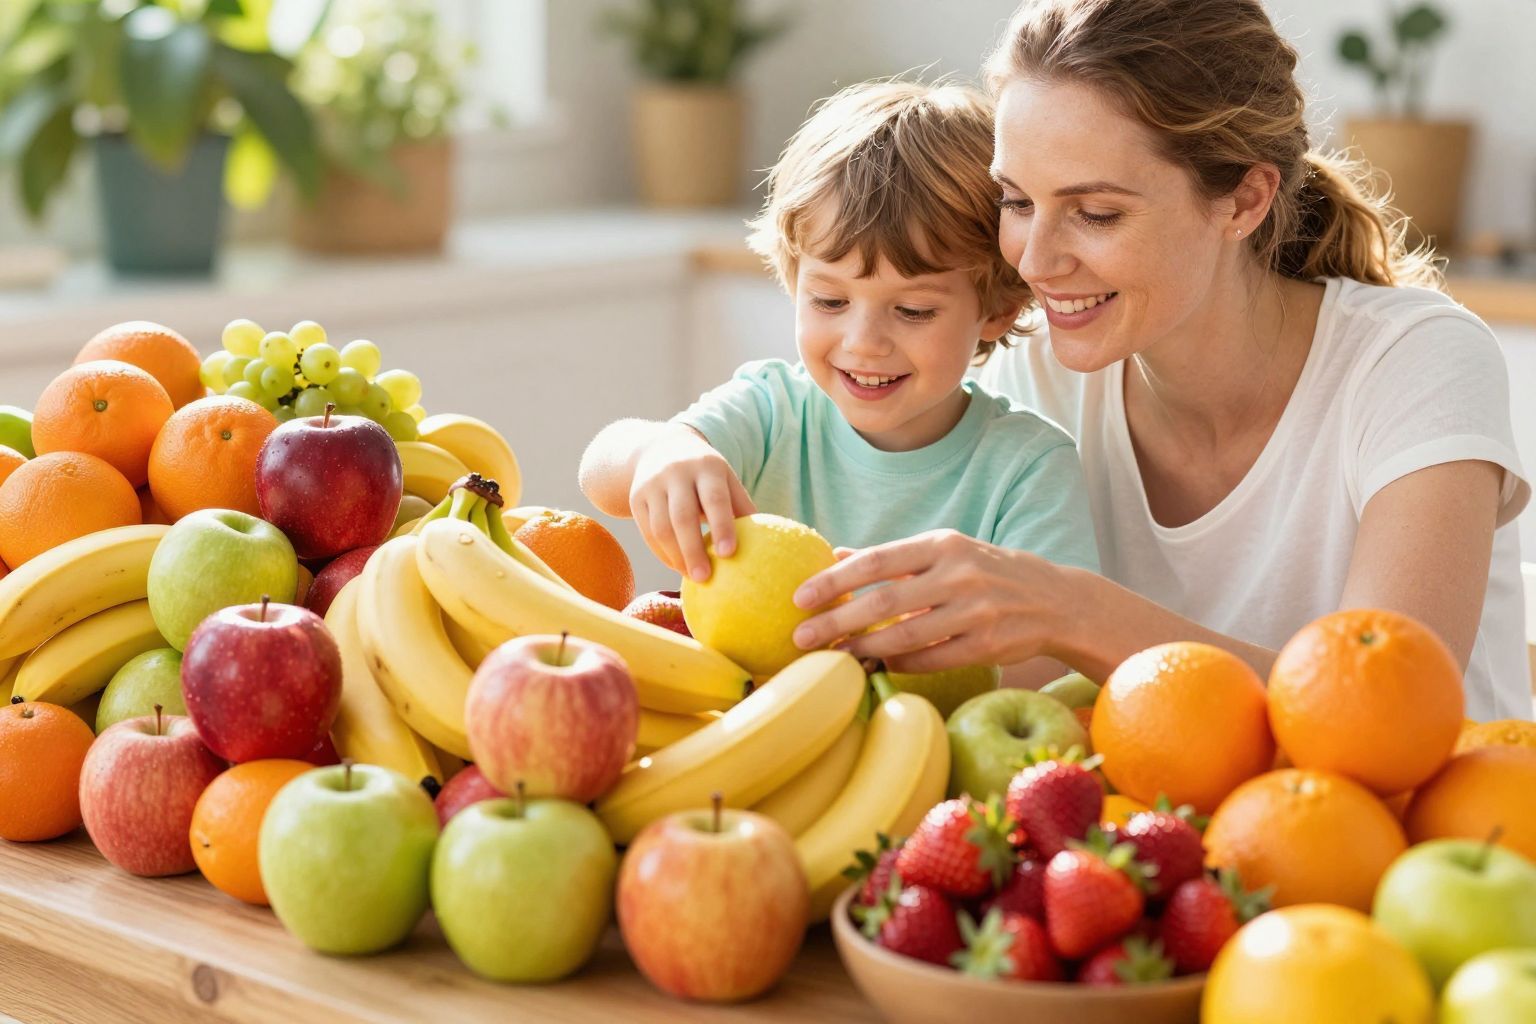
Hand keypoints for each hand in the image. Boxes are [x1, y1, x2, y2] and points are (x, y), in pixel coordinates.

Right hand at [630, 425, 755, 581]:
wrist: (660, 448)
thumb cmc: (704, 473)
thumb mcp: (724, 478)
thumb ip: (741, 505)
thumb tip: (766, 541)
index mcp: (706, 467)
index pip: (714, 498)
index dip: (722, 526)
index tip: (729, 554)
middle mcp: (676, 473)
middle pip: (682, 516)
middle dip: (693, 550)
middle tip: (704, 579)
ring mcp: (652, 485)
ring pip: (661, 527)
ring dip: (676, 556)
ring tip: (691, 577)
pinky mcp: (636, 499)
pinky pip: (647, 532)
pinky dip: (662, 553)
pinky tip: (677, 566)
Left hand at [790, 529, 1070, 671]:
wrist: (1055, 600)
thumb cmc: (986, 572)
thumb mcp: (944, 552)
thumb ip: (892, 558)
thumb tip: (834, 554)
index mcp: (943, 544)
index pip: (877, 560)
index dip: (834, 579)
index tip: (800, 596)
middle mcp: (959, 574)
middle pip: (884, 600)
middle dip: (837, 620)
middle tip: (800, 637)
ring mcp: (976, 611)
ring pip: (906, 634)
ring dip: (862, 647)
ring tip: (832, 656)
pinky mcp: (989, 646)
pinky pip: (932, 659)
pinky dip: (900, 663)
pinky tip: (877, 666)